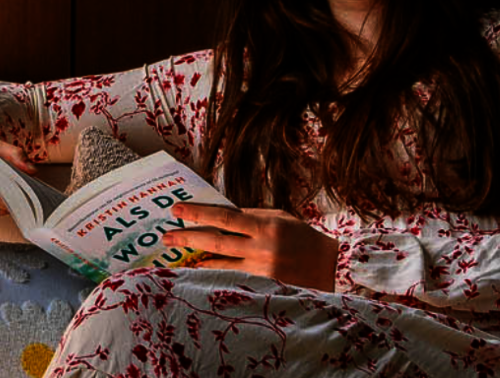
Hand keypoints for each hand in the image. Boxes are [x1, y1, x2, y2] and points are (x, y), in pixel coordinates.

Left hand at [162, 203, 338, 291]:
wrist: (333, 268)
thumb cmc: (305, 240)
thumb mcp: (281, 219)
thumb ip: (252, 218)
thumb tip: (220, 217)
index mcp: (266, 226)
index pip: (225, 217)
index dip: (199, 213)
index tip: (177, 211)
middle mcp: (262, 248)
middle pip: (216, 241)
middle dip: (188, 238)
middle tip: (166, 237)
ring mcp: (262, 271)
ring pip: (220, 265)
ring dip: (197, 260)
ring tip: (177, 256)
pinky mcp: (264, 288)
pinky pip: (233, 280)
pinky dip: (215, 276)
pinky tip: (200, 274)